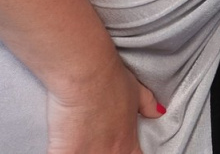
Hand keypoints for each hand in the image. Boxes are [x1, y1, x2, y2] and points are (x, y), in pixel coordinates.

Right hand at [44, 62, 161, 153]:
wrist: (86, 74)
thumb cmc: (111, 79)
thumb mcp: (137, 90)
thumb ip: (148, 105)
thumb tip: (158, 113)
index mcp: (127, 142)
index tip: (119, 149)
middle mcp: (110, 153)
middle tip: (94, 143)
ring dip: (84, 153)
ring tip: (81, 144)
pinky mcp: (66, 152)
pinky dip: (61, 153)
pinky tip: (62, 147)